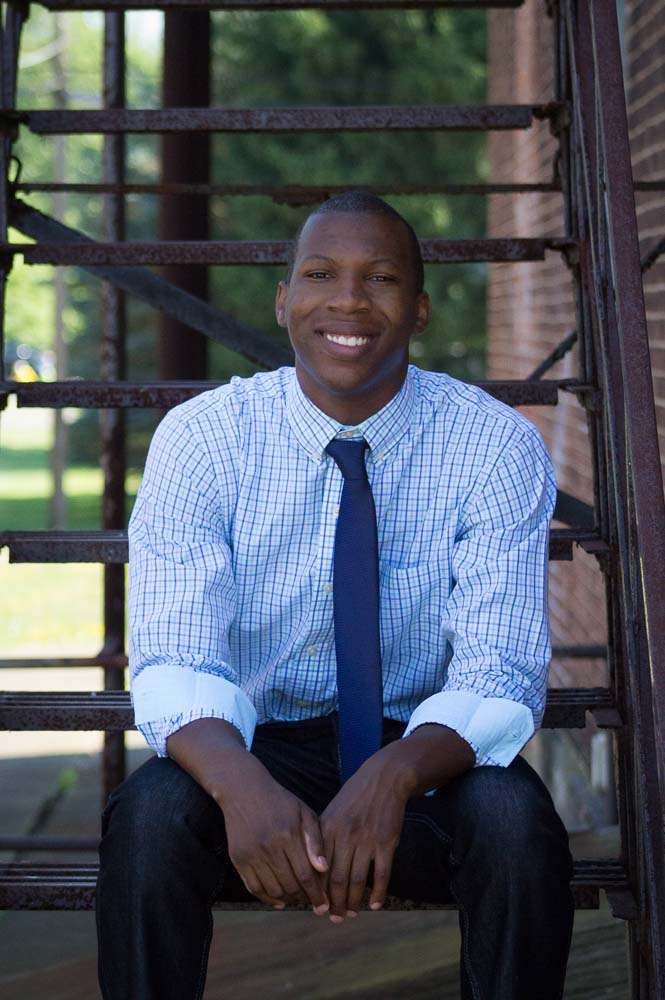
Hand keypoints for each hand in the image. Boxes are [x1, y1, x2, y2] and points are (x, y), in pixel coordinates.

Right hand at [220, 759, 329, 914]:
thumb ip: (315, 840)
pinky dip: (267, 898)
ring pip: (272, 890)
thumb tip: (324, 869)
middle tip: (312, 902)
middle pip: (289, 885)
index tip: (324, 905)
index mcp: (288, 835)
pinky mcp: (238, 859)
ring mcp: (251, 854)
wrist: (244, 790)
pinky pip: (253, 888)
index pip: (306, 874)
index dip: (316, 893)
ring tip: (297, 899)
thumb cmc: (280, 801)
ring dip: (287, 899)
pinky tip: (278, 900)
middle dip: (303, 898)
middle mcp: (268, 847)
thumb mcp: (303, 813)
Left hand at [319, 745, 411, 922]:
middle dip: (334, 903)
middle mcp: (345, 836)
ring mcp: (367, 840)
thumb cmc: (354, 797)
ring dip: (354, 902)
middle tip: (335, 918)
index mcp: (328, 829)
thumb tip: (312, 869)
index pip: (318, 868)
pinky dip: (379, 893)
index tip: (316, 905)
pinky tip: (375, 905)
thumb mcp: (332, 812)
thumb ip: (321, 838)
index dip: (317, 890)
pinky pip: (382, 874)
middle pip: (337, 879)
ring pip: (358, 880)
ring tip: (351, 914)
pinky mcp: (386, 842)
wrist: (384, 778)